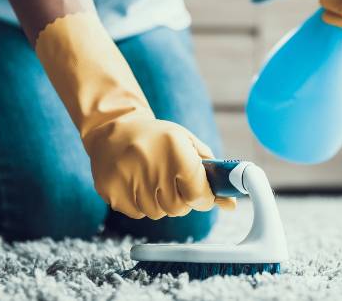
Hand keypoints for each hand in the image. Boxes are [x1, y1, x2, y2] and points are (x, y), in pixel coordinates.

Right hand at [34, 12, 235, 220]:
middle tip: (173, 183)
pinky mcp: (110, 189)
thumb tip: (231, 205)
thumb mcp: (187, 143)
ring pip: (156, 213)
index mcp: (175, 150)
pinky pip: (136, 213)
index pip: (198, 194)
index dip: (202, 199)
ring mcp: (127, 178)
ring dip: (159, 202)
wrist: (114, 127)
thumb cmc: (158, 138)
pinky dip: (140, 204)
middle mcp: (151, 164)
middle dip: (180, 201)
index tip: (200, 195)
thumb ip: (211, 174)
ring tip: (152, 179)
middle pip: (177, 208)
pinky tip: (136, 182)